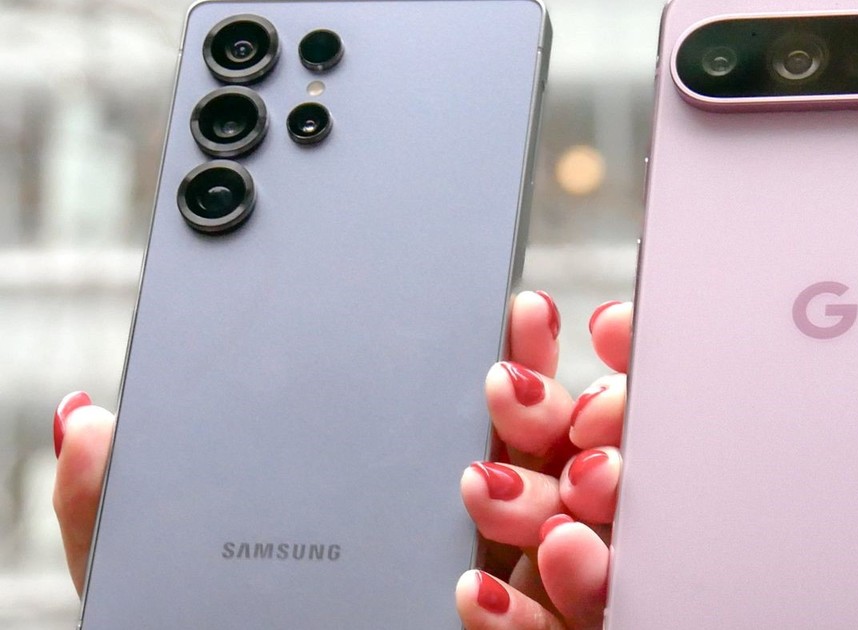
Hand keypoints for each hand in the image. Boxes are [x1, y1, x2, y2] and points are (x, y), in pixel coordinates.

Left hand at [49, 290, 568, 598]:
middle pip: (544, 452)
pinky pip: (568, 625)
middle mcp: (468, 531)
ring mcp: (506, 589)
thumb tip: (86, 418)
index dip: (507, 352)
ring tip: (482, 483)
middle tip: (505, 378)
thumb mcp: (159, 582)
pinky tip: (476, 591)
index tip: (510, 310)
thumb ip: (117, 505)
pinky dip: (545, 600)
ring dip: (556, 494)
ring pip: (574, 528)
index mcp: (398, 489)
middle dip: (542, 402)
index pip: (473, 406)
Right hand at [456, 298, 857, 629]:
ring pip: (569, 533)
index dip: (654, 356)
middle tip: (571, 418)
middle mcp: (724, 518)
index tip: (619, 332)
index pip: (709, 395)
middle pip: (616, 452)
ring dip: (526, 507)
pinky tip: (493, 595)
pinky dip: (508, 611)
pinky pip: (553, 627)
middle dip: (562, 423)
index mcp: (798, 468)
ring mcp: (678, 585)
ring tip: (538, 511)